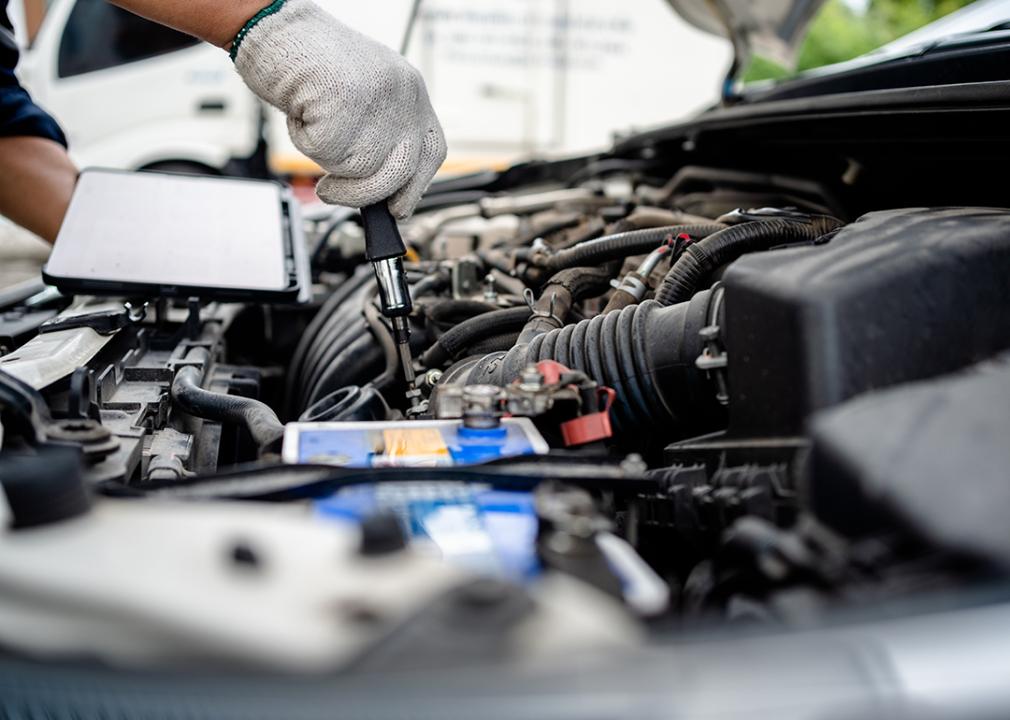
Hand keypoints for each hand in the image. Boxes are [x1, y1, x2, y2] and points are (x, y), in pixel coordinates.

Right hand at [234, 0, 445, 217]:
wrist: (277, 28)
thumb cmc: (310, 60)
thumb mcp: (363, 94)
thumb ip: (381, 132)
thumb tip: (385, 181)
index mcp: (410, 90)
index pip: (432, 151)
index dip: (415, 185)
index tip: (399, 206)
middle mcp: (401, 94)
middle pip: (401, 171)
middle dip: (366, 194)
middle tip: (335, 191)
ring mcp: (377, 100)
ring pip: (365, 171)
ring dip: (333, 170)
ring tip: (315, 136)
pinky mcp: (346, 107)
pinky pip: (328, 157)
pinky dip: (307, 145)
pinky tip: (304, 115)